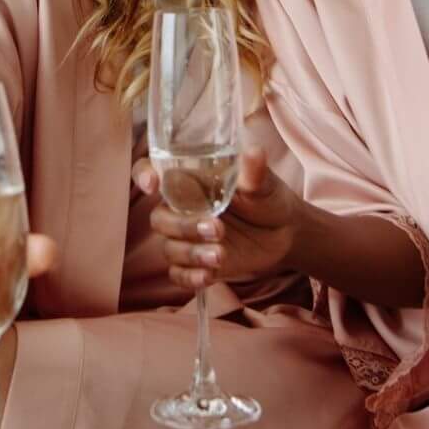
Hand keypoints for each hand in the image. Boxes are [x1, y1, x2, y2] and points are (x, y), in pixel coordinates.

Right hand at [136, 145, 298, 290]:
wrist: (285, 234)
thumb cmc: (268, 199)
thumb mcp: (263, 184)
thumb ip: (253, 172)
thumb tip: (254, 152)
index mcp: (188, 181)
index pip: (151, 170)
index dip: (143, 174)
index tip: (153, 184)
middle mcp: (180, 208)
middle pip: (159, 218)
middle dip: (184, 226)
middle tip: (217, 228)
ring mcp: (186, 238)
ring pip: (170, 248)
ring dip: (192, 254)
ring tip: (221, 255)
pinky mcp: (196, 263)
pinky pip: (178, 273)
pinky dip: (190, 277)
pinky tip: (208, 276)